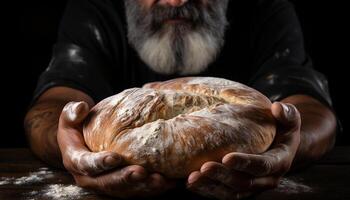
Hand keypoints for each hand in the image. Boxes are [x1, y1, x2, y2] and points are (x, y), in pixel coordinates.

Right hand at [57, 101, 174, 197]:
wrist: (82, 143)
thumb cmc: (77, 128)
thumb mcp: (70, 118)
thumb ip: (71, 113)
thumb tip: (81, 107)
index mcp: (76, 162)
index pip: (87, 165)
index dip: (100, 163)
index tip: (115, 157)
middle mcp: (91, 179)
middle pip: (108, 183)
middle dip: (126, 179)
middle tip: (142, 172)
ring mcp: (106, 185)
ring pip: (125, 191)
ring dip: (143, 187)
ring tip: (160, 181)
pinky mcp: (121, 187)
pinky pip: (137, 191)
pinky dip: (152, 189)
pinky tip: (168, 182)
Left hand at [186, 102, 300, 199]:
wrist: (281, 147)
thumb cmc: (282, 129)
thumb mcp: (290, 119)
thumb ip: (287, 114)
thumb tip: (277, 107)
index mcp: (280, 162)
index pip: (263, 165)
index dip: (245, 163)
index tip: (226, 158)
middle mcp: (267, 179)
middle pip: (243, 182)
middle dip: (221, 176)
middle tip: (202, 168)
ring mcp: (253, 187)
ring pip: (230, 192)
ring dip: (210, 187)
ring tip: (191, 180)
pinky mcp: (240, 189)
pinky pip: (223, 194)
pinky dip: (206, 190)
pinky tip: (189, 184)